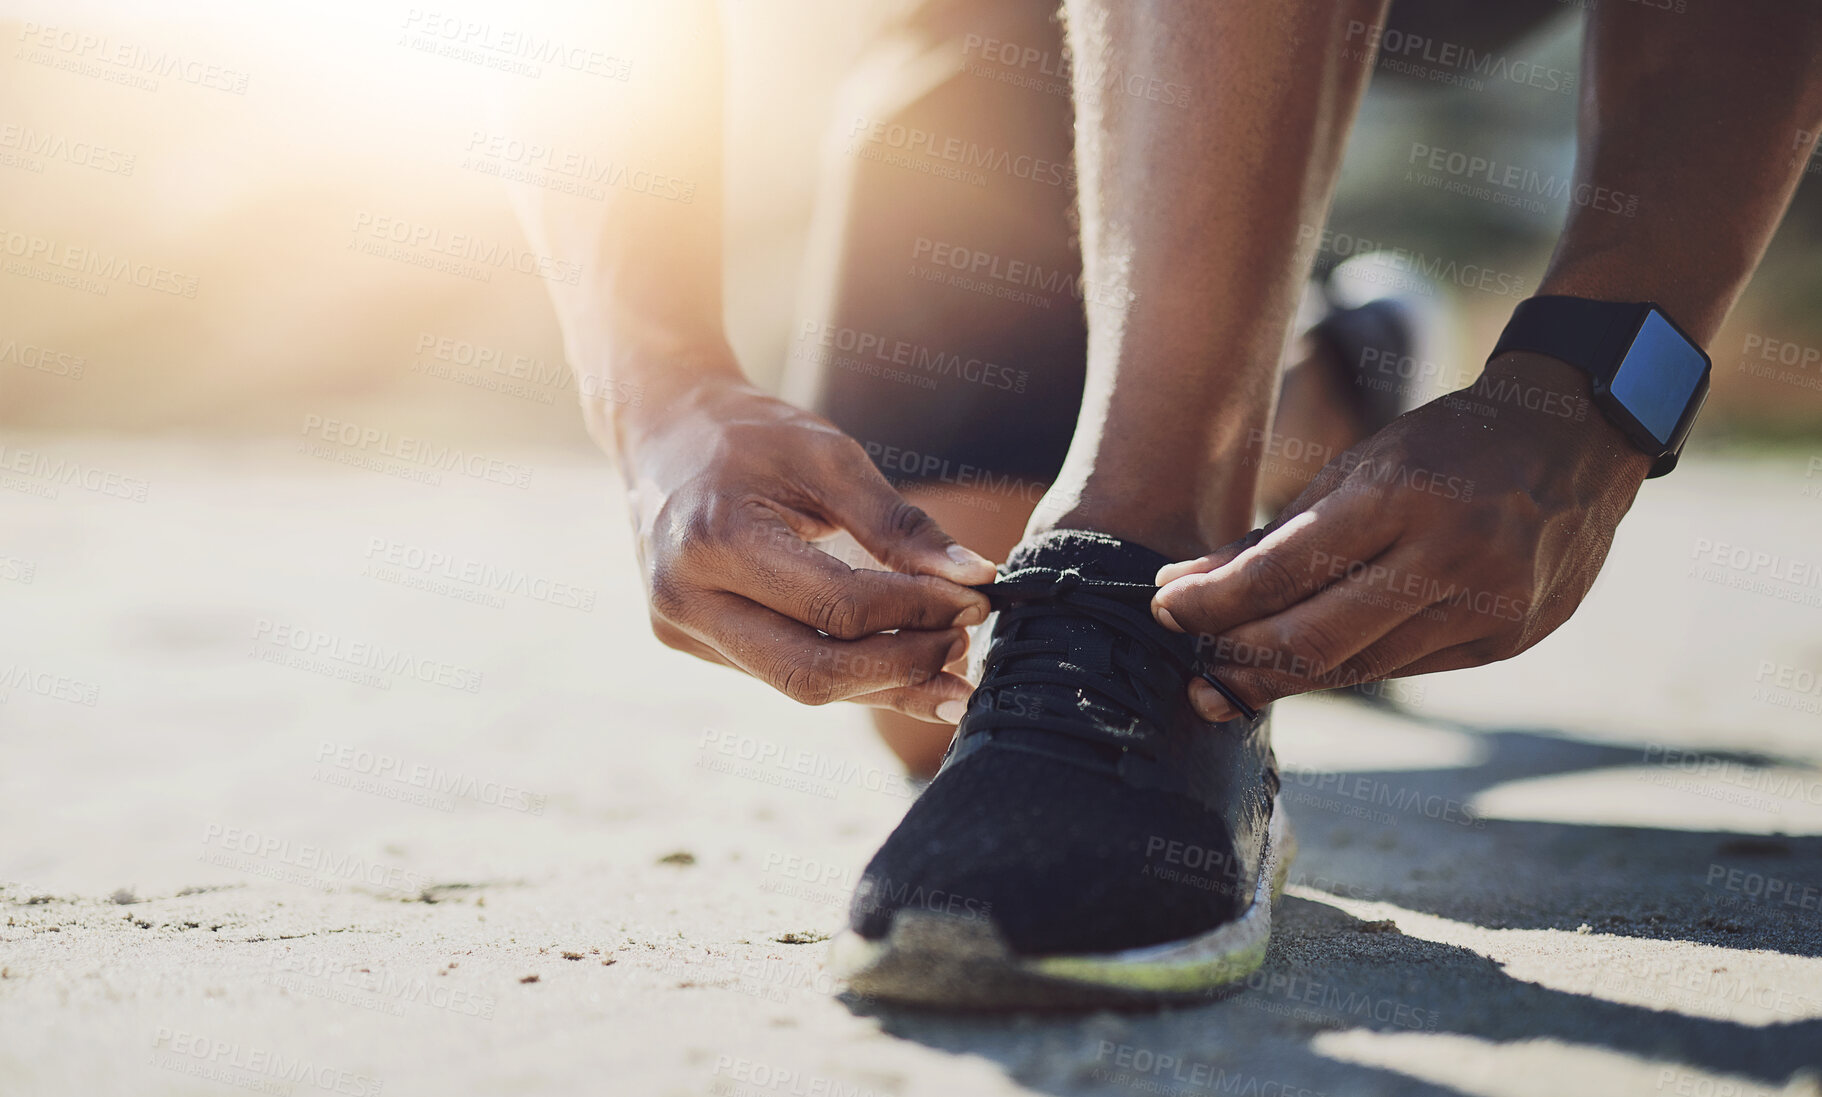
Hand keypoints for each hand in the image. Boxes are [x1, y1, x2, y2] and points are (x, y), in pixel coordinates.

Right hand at [615, 370, 996, 721]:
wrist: (662, 430)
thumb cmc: (748, 434)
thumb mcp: (829, 457)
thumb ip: (899, 523)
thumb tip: (976, 577)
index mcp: (714, 540)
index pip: (837, 606)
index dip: (916, 611)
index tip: (974, 597)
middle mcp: (686, 598)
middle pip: (814, 672)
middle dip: (903, 665)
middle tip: (963, 640)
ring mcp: (681, 629)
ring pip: (801, 685)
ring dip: (883, 681)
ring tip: (947, 659)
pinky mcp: (693, 642)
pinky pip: (784, 673)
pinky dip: (849, 674)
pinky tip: (903, 670)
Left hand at [1151, 353, 1653, 719]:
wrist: (1579, 435)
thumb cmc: (1447, 446)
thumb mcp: (1358, 467)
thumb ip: (1272, 538)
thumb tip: (1180, 589)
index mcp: (1399, 496)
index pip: (1280, 574)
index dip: (1211, 604)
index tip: (1163, 609)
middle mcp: (1450, 556)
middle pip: (1314, 642)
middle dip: (1239, 664)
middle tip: (1192, 674)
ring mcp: (1489, 605)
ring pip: (1358, 669)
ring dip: (1285, 679)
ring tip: (1232, 679)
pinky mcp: (1510, 639)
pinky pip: (1404, 669)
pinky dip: (1347, 669)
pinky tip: (1308, 666)